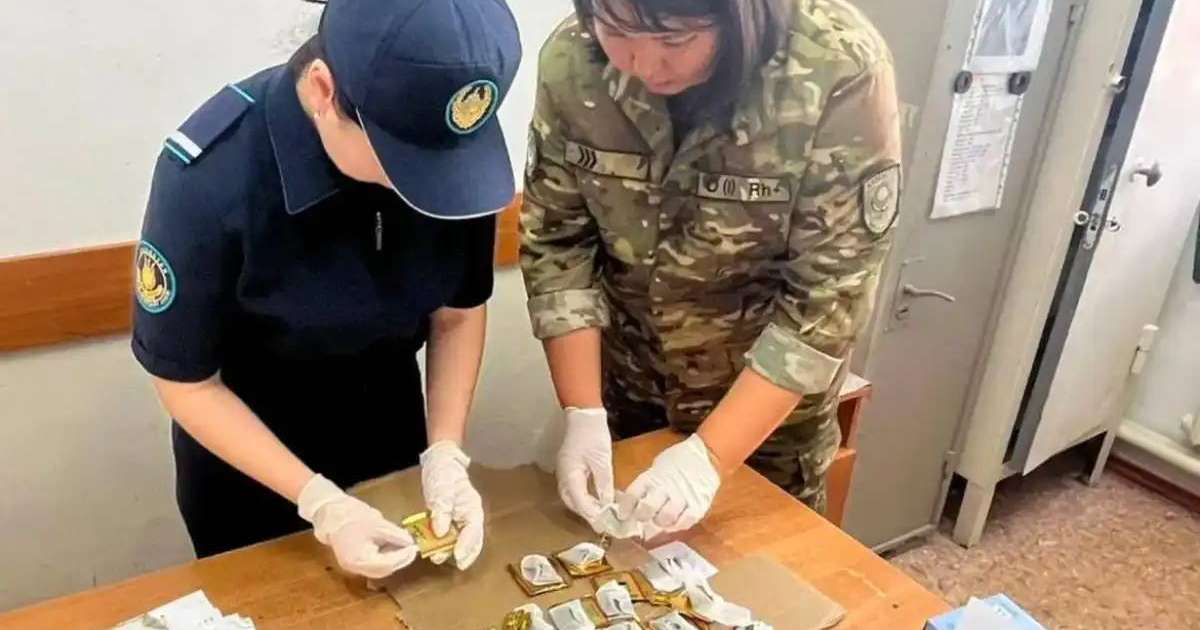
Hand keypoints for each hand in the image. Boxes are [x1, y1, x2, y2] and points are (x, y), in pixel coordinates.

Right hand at [297, 474, 417, 578]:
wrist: (331, 513)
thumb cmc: (352, 516)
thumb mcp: (378, 524)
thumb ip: (395, 535)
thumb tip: (410, 541)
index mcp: (359, 559)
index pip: (386, 564)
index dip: (402, 557)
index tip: (413, 548)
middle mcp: (355, 568)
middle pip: (383, 570)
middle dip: (399, 560)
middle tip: (412, 549)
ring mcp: (353, 566)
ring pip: (379, 569)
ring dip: (393, 560)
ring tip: (404, 547)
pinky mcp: (353, 561)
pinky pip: (372, 564)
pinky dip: (384, 558)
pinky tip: (392, 547)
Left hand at [420, 441, 484, 569]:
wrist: (439, 462)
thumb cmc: (444, 472)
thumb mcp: (442, 488)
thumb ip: (442, 509)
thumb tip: (440, 532)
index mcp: (472, 507)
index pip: (473, 529)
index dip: (467, 544)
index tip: (458, 557)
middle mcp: (469, 516)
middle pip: (472, 539)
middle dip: (464, 553)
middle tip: (455, 564)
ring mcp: (460, 519)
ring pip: (462, 540)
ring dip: (452, 550)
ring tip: (438, 558)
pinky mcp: (450, 520)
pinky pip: (450, 536)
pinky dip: (443, 544)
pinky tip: (435, 550)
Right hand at [556, 407, 614, 522]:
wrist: (584, 415)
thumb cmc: (593, 435)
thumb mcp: (602, 461)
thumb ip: (604, 485)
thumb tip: (607, 505)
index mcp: (569, 475)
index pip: (579, 502)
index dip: (592, 516)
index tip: (605, 526)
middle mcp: (562, 477)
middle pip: (572, 503)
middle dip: (587, 515)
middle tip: (604, 524)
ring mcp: (563, 473)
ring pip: (572, 498)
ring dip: (585, 507)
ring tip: (602, 515)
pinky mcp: (568, 469)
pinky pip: (574, 489)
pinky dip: (584, 497)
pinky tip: (596, 500)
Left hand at [617, 434, 720, 532]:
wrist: (706, 456)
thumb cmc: (678, 461)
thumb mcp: (658, 467)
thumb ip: (648, 484)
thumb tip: (634, 503)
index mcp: (653, 476)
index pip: (632, 494)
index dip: (625, 507)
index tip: (623, 515)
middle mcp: (666, 487)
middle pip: (647, 508)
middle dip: (641, 516)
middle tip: (642, 518)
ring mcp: (683, 497)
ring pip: (665, 518)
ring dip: (659, 522)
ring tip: (659, 520)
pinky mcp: (698, 506)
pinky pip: (685, 521)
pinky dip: (677, 525)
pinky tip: (674, 522)